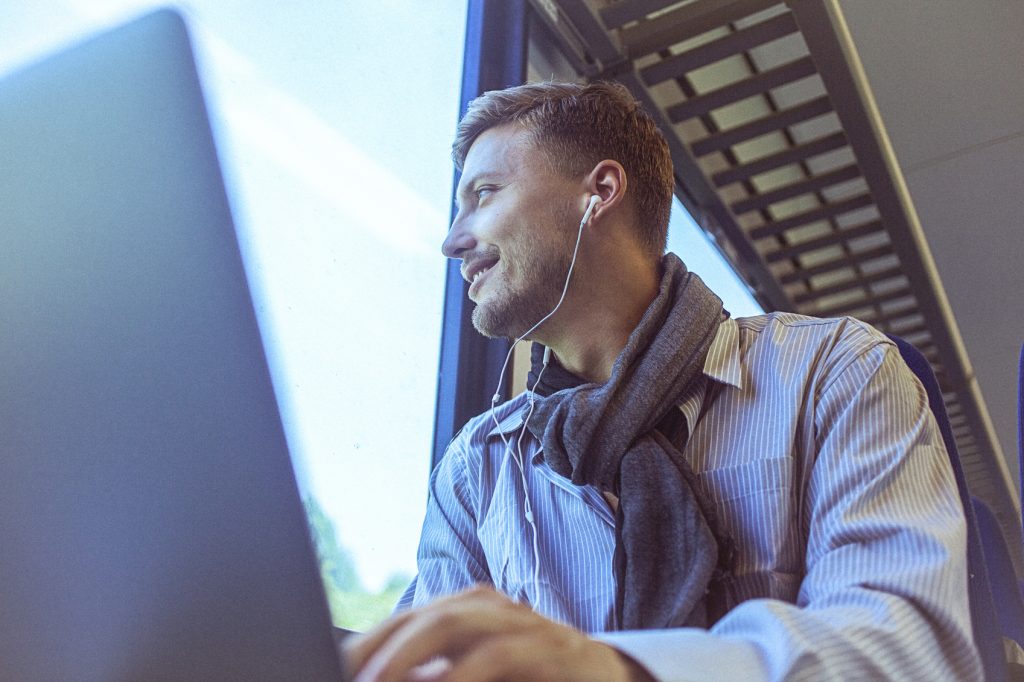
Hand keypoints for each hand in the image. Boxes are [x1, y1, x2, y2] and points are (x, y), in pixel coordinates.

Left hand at [343, 584, 650, 680]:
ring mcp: (521, 623)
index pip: (407, 620)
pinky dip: (466, 674)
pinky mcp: (550, 647)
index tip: (335, 666)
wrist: (605, 677)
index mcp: (467, 613)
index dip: (368, 644)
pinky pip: (500, 654)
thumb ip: (434, 676)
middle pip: (426, 615)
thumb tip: (377, 680)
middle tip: (348, 676)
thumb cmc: (531, 678)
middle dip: (382, 647)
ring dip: (411, 654)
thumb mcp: (476, 676)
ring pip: (456, 623)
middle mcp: (490, 609)